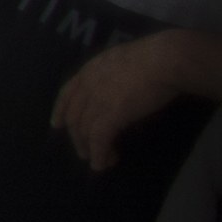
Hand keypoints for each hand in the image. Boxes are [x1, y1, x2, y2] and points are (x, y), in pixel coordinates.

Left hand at [54, 33, 205, 166]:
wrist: (164, 60)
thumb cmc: (156, 58)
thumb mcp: (125, 62)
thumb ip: (115, 77)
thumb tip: (121, 95)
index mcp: (90, 70)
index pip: (67, 93)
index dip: (60, 110)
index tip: (57, 124)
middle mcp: (88, 86)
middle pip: (74, 116)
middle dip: (78, 136)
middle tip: (84, 151)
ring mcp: (97, 101)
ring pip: (84, 130)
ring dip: (89, 149)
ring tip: (98, 162)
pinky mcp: (111, 115)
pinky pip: (99, 140)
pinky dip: (99, 154)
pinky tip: (102, 164)